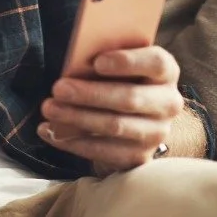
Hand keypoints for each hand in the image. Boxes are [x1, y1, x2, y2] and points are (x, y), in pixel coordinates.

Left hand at [38, 46, 183, 173]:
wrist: (130, 118)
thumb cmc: (115, 80)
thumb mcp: (113, 65)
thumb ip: (100, 59)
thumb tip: (74, 64)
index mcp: (164, 72)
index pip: (156, 63)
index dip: (128, 62)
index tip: (98, 62)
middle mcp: (168, 103)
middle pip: (130, 98)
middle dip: (90, 94)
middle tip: (58, 88)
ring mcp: (156, 132)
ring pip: (115, 126)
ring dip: (76, 118)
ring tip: (48, 108)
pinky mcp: (138, 156)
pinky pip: (104, 152)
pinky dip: (71, 141)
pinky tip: (48, 131)